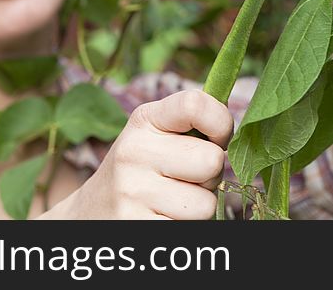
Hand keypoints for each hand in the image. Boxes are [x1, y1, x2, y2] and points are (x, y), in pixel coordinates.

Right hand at [61, 90, 231, 218]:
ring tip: (172, 200)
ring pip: (206, 204)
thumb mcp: (155, 134)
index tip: (218, 137)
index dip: (221, 122)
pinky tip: (162, 217)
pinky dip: (184, 226)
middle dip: (210, 175)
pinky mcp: (137, 226)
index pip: (195, 104)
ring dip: (198, 206)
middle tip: (187, 177)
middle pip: (212, 161)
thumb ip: (193, 125)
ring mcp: (133, 191)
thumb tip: (240, 129)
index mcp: (144, 120)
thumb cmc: (142, 169)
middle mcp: (134, 151)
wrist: (91, 212)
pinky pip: (191, 228)